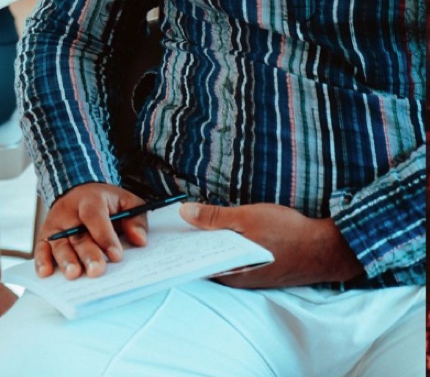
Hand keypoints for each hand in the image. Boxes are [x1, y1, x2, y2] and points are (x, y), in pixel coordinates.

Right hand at [34, 182, 149, 279]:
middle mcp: (69, 212)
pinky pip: (41, 248)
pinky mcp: (46, 235)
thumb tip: (139, 239)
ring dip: (65, 260)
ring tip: (73, 273)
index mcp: (90, 200)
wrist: (78, 190)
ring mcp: (56, 225)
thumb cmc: (105, 202)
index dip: (105, 236)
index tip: (116, 255)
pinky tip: (45, 272)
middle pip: (76, 235)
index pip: (95, 217)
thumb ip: (135, 219)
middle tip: (96, 270)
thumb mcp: (126, 202)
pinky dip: (41, 260)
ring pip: (58, 244)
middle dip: (87, 254)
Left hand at [180, 202, 364, 287]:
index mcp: (232, 272)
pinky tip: (221, 231)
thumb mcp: (247, 218)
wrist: (328, 248)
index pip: (195, 263)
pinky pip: (235, 259)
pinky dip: (226, 246)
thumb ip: (215, 217)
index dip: (179, 248)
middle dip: (191, 244)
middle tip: (173, 224)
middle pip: (206, 261)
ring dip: (209, 244)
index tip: (164, 233)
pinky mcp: (262, 271)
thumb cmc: (288, 232)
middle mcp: (239, 280)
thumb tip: (184, 213)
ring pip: (221, 260)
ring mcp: (251, 277)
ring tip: (191, 223)